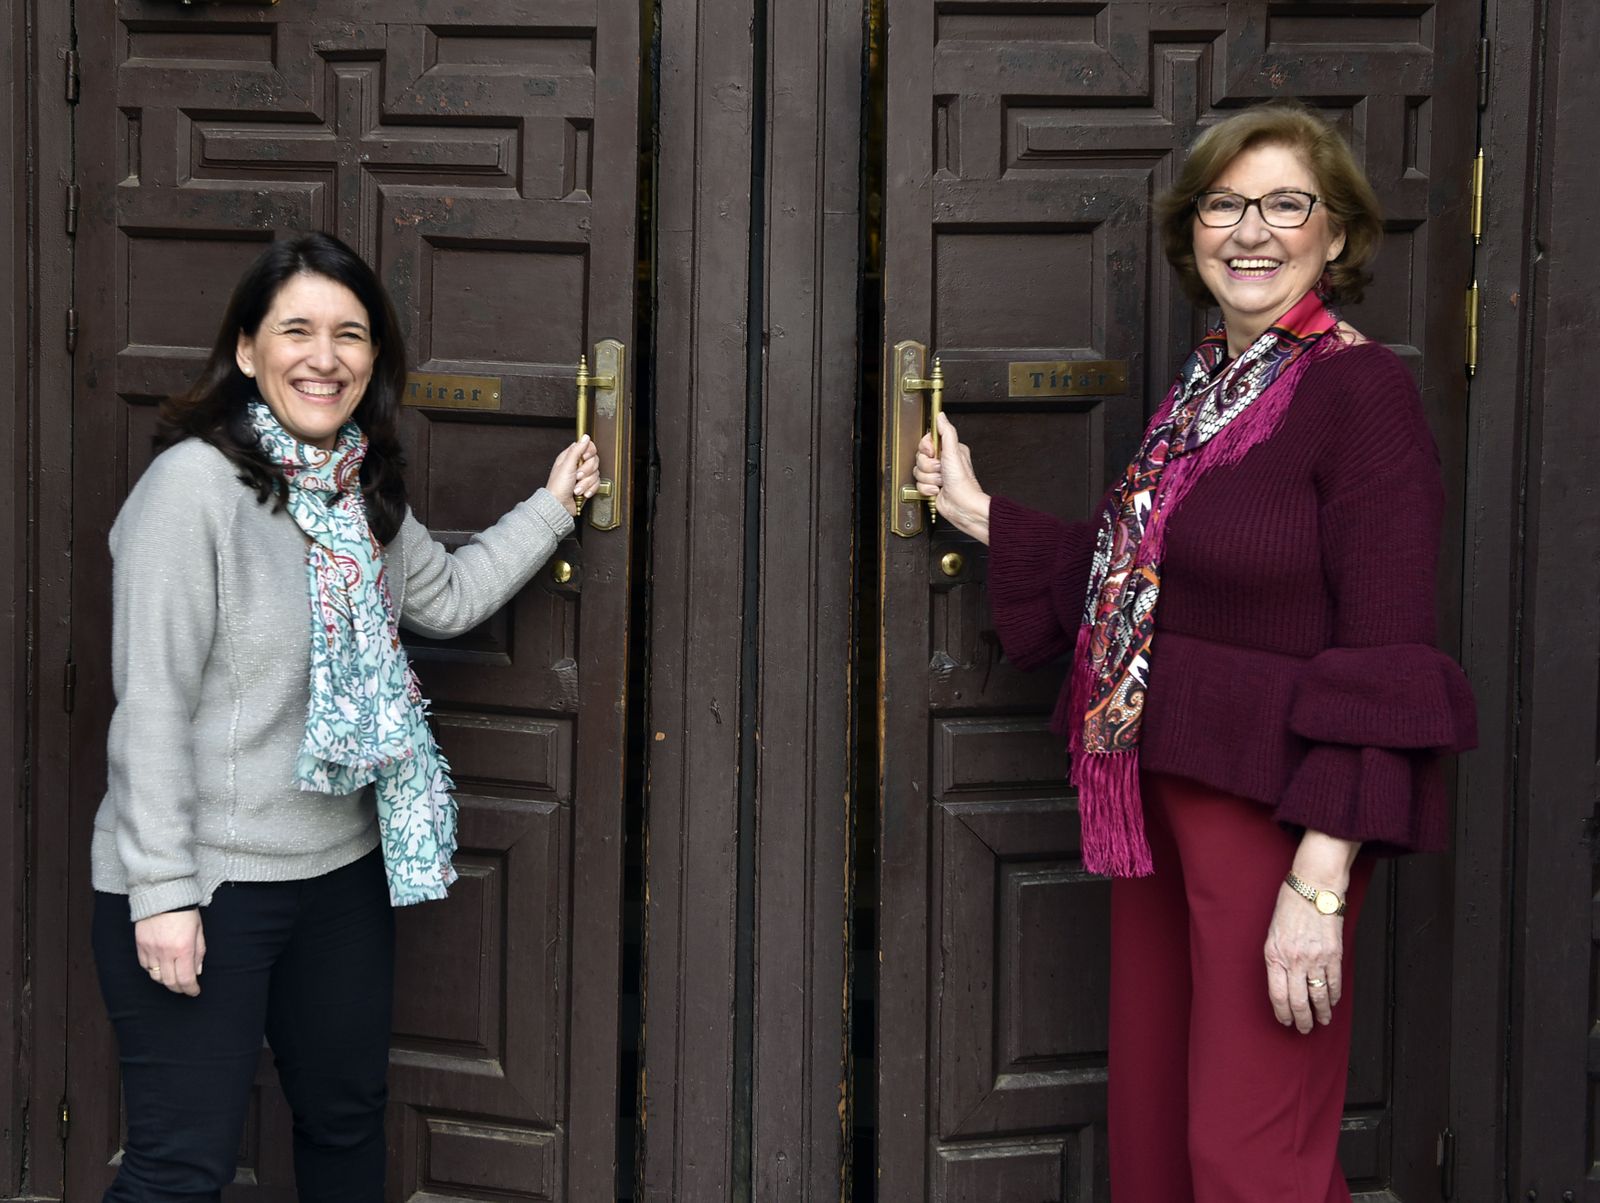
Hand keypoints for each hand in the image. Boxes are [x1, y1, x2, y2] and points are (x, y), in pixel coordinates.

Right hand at [134, 909, 205, 996]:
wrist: (162, 895)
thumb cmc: (184, 911)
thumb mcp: (198, 930)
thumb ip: (199, 952)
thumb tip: (197, 971)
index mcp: (183, 948)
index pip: (186, 979)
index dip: (191, 989)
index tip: (194, 991)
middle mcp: (166, 952)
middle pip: (170, 982)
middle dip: (179, 988)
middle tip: (185, 988)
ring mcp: (151, 950)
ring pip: (156, 976)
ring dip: (165, 981)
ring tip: (173, 978)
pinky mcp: (140, 946)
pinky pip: (145, 966)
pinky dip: (153, 970)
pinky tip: (160, 966)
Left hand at [546, 435, 600, 515]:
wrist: (559, 506)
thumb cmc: (557, 487)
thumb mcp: (567, 466)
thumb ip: (577, 450)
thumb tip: (585, 437)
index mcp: (570, 457)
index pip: (587, 447)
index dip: (589, 452)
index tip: (585, 458)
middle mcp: (577, 465)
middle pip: (594, 461)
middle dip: (587, 471)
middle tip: (578, 476)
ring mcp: (582, 476)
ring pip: (596, 473)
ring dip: (586, 483)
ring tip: (576, 488)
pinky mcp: (587, 485)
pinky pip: (596, 484)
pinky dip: (589, 489)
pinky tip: (582, 493)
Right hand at [913, 413, 990, 542]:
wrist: (962, 505)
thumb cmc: (963, 481)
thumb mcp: (954, 451)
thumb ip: (946, 431)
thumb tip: (941, 416)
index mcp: (948, 450)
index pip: (926, 442)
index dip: (926, 449)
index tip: (933, 453)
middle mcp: (943, 462)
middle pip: (920, 457)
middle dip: (929, 466)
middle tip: (941, 470)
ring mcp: (936, 475)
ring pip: (918, 471)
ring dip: (930, 479)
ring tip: (941, 482)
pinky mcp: (931, 487)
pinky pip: (919, 484)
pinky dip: (928, 489)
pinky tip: (938, 490)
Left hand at [1264, 883, 1342, 1032]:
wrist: (1313, 889)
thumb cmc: (1290, 907)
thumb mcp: (1272, 934)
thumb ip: (1276, 958)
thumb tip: (1282, 982)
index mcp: (1274, 955)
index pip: (1278, 995)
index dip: (1283, 1013)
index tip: (1286, 1021)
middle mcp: (1294, 960)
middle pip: (1299, 1001)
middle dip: (1302, 1020)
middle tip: (1304, 1029)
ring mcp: (1315, 958)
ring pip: (1319, 996)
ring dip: (1321, 1013)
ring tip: (1321, 1020)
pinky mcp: (1333, 954)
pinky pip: (1334, 982)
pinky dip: (1334, 996)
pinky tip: (1332, 1003)